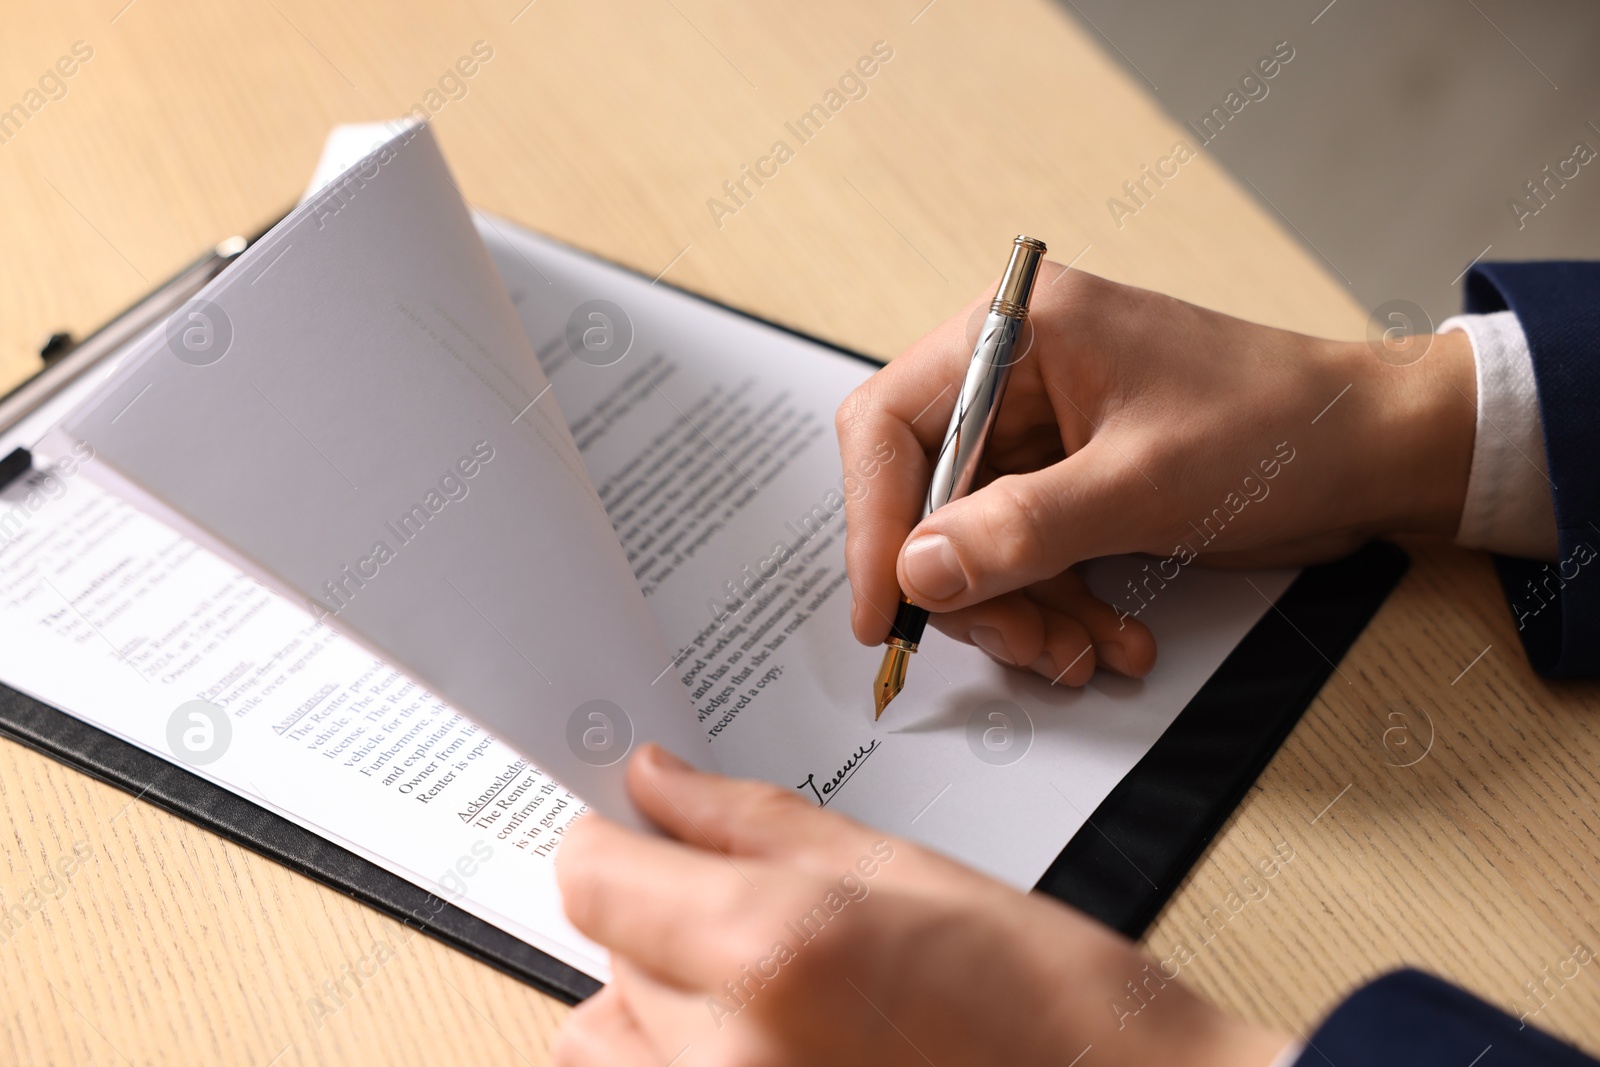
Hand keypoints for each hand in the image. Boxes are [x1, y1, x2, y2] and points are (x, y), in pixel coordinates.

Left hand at [554, 745, 1292, 1066]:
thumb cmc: (1047, 1001)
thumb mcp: (901, 867)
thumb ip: (752, 822)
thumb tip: (659, 785)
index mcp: (770, 951)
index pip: (591, 876)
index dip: (611, 840)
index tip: (634, 828)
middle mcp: (726, 1056)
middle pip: (607, 952)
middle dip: (662, 915)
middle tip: (759, 907)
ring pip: (612, 1037)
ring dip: (662, 998)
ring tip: (770, 987)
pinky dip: (683, 1057)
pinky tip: (772, 1038)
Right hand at [837, 268, 1474, 682]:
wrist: (1376, 452)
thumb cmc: (1280, 425)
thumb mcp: (1143, 483)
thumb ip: (1021, 529)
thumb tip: (920, 570)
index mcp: (1018, 332)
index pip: (892, 423)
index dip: (873, 521)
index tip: (886, 607)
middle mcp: (1017, 377)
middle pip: (930, 496)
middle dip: (969, 586)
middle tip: (1017, 644)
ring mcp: (1045, 433)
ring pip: (976, 541)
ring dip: (1020, 612)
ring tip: (1078, 653)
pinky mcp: (1073, 482)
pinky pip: (1027, 557)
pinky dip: (1057, 607)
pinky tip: (1105, 638)